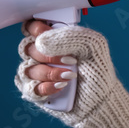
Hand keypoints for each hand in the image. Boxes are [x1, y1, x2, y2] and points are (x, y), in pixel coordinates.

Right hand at [14, 19, 128, 127]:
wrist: (100, 100)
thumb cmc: (97, 70)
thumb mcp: (92, 45)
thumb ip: (68, 36)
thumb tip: (41, 41)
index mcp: (54, 39)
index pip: (32, 27)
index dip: (36, 29)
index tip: (49, 36)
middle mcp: (42, 55)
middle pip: (28, 48)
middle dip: (49, 56)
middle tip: (70, 61)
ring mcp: (37, 74)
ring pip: (28, 69)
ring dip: (50, 73)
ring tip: (70, 76)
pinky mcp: (36, 91)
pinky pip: (30, 88)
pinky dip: (47, 87)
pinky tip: (62, 87)